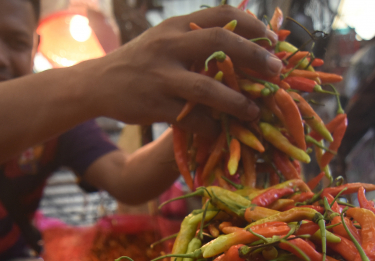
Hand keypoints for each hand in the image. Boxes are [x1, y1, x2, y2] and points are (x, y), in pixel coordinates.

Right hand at [89, 6, 280, 133]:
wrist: (98, 83)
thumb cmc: (141, 62)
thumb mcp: (166, 39)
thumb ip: (197, 38)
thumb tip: (243, 42)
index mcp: (177, 26)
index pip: (222, 15)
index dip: (253, 26)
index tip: (274, 40)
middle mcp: (169, 45)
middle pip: (220, 43)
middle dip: (253, 56)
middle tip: (276, 71)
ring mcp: (161, 76)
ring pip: (206, 87)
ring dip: (236, 100)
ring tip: (255, 110)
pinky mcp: (154, 105)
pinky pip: (190, 118)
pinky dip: (210, 127)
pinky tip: (223, 131)